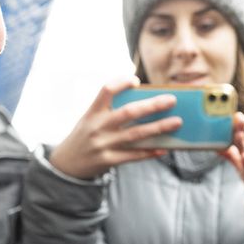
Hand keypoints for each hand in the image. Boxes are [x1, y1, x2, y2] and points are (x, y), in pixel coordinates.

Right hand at [47, 78, 174, 179]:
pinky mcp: (108, 160)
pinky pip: (134, 156)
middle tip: (172, 100)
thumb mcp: (89, 119)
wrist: (66, 164)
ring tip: (176, 122)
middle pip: (128, 112)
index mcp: (92, 112)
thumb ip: (110, 110)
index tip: (136, 80)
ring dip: (158, 128)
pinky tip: (164, 148)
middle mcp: (98, 127)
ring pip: (136, 135)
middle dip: (152, 105)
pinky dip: (150, 152)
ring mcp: (103, 145)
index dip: (121, 82)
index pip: (106, 90)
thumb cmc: (85, 136)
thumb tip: (144, 103)